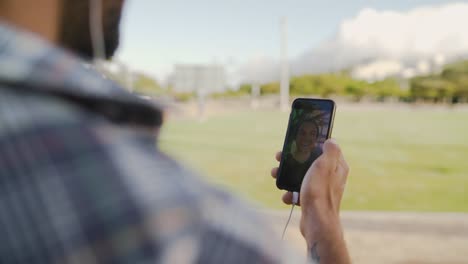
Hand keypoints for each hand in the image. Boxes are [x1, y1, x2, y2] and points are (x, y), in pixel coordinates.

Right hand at [271, 139, 350, 262]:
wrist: (316, 222)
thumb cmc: (320, 192)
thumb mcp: (325, 165)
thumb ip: (330, 151)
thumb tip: (331, 140)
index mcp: (337, 167)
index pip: (325, 149)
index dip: (311, 143)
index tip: (298, 141)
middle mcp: (331, 177)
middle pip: (309, 162)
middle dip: (293, 160)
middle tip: (279, 157)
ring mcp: (320, 189)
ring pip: (301, 177)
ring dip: (287, 176)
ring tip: (276, 175)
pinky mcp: (312, 201)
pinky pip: (298, 192)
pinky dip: (290, 193)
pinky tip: (287, 196)